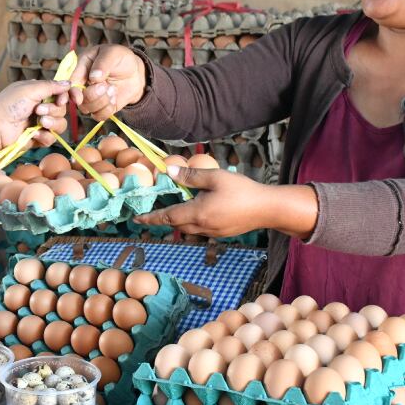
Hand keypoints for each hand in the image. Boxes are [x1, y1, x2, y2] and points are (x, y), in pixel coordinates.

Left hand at [0, 79, 70, 154]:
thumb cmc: (8, 105)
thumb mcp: (29, 90)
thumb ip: (50, 86)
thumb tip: (68, 83)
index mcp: (40, 93)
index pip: (62, 94)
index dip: (68, 96)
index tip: (67, 99)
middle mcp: (42, 108)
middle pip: (62, 110)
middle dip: (53, 110)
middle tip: (38, 110)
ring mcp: (40, 124)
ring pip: (60, 125)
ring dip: (52, 123)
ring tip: (39, 123)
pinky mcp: (38, 139)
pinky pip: (52, 138)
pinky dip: (44, 136)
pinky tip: (34, 134)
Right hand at [67, 45, 147, 121]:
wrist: (135, 72)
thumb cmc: (121, 58)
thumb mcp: (113, 53)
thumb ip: (102, 63)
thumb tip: (93, 78)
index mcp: (80, 68)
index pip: (70, 83)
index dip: (72, 93)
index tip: (78, 98)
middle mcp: (82, 84)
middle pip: (78, 99)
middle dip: (93, 96)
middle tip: (106, 86)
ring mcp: (91, 97)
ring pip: (87, 109)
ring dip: (102, 102)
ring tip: (113, 90)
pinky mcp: (100, 107)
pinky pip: (98, 116)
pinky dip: (108, 109)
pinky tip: (114, 98)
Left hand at [136, 166, 317, 239]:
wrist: (268, 208)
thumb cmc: (242, 190)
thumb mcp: (215, 177)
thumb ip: (190, 175)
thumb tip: (168, 171)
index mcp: (198, 213)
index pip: (167, 217)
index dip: (150, 218)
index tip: (136, 219)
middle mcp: (202, 227)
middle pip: (176, 225)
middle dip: (163, 219)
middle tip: (151, 213)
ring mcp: (213, 233)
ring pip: (188, 229)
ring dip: (178, 221)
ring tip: (171, 212)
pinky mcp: (222, 233)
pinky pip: (200, 230)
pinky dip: (192, 223)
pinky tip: (196, 213)